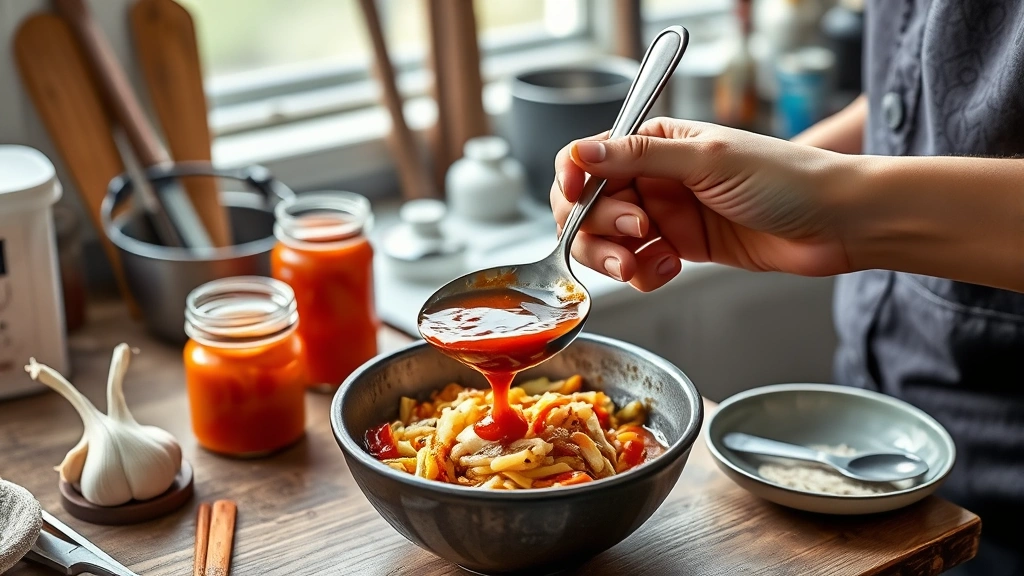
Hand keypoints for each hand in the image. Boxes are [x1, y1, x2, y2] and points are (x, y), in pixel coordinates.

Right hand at [550, 118, 853, 291]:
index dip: (573, 178)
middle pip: (589, 206)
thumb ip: (639, 158)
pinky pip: (639, 267)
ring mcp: (667, 216)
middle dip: (598, 226)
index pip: (590, 158)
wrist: (835, 224)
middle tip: (633, 234)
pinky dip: (645, 274)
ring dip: (614, 256)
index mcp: (658, 142)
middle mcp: (655, 178)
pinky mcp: (681, 249)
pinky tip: (671, 268)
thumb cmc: (785, 179)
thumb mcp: (707, 159)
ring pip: (608, 242)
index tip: (573, 195)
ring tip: (641, 263)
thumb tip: (581, 153)